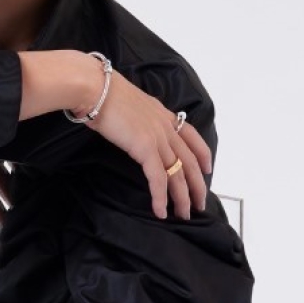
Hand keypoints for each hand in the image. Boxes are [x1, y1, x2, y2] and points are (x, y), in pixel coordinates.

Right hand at [87, 70, 211, 220]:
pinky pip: (158, 178)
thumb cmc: (102, 93)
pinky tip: (160, 211)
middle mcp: (165, 126)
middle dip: (197, 185)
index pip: (192, 136)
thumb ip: (136, 117)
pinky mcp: (145, 148)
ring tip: (183, 214)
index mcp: (162, 114)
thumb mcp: (127, 104)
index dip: (203, 154)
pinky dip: (161, 197)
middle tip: (199, 204)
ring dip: (182, 197)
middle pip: (190, 160)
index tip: (208, 169)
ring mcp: (157, 137)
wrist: (95, 88)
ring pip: (178, 173)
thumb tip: (130, 127)